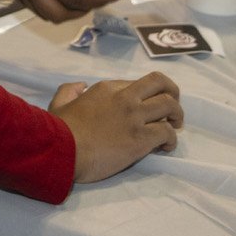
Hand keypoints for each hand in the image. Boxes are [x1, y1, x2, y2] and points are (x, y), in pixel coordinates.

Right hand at [49, 72, 183, 182]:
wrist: (63, 151)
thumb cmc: (60, 130)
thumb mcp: (59, 103)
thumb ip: (69, 90)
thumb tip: (80, 85)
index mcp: (107, 88)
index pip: (138, 83)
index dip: (147, 94)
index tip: (147, 107)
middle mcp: (125, 98)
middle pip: (161, 84)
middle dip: (172, 93)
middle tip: (172, 109)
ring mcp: (135, 117)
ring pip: (170, 106)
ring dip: (176, 116)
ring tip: (174, 127)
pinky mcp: (141, 138)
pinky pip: (167, 133)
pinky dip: (171, 140)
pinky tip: (165, 147)